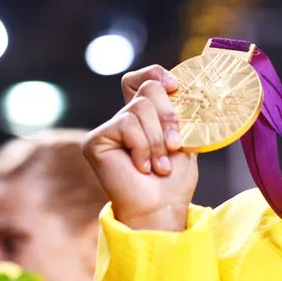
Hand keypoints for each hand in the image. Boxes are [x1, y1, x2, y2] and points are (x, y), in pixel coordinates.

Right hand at [83, 65, 197, 230]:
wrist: (162, 207)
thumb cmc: (175, 179)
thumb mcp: (185, 140)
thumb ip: (180, 114)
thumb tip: (183, 88)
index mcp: (146, 116)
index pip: (142, 79)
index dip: (156, 73)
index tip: (176, 85)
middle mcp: (125, 118)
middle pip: (148, 89)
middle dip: (169, 117)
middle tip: (175, 146)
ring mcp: (109, 128)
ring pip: (140, 108)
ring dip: (158, 139)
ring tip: (161, 165)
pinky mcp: (95, 140)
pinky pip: (126, 125)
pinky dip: (143, 147)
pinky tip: (142, 167)